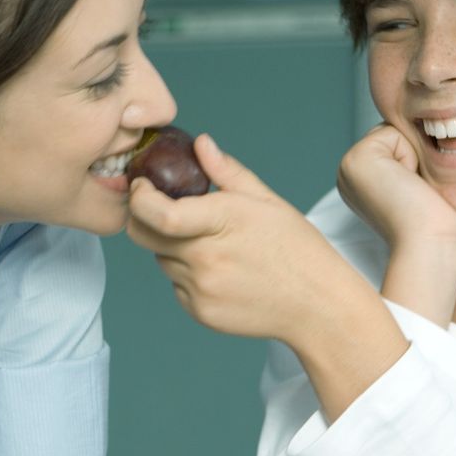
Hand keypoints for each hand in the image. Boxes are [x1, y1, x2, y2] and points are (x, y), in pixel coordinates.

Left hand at [127, 134, 364, 346]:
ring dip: (172, 248)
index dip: (139, 198)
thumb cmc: (297, 249)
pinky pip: (176, 285)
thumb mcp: (267, 200)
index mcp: (223, 222)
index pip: (158, 213)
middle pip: (145, 236)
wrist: (317, 305)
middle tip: (164, 210)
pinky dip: (187, 275)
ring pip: (161, 260)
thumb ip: (227, 171)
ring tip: (212, 245)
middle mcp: (206, 258)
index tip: (142, 186)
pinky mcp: (200, 311)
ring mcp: (201, 288)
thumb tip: (200, 143)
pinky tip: (220, 271)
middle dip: (145, 218)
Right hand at [337, 122, 455, 255]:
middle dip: (415, 154)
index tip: (418, 194)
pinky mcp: (356, 159)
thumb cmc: (437, 226)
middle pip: (396, 133)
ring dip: (414, 155)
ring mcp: (348, 165)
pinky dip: (410, 155)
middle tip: (416, 192)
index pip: (398, 143)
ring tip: (413, 189)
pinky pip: (395, 132)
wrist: (430, 245)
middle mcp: (349, 174)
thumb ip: (416, 164)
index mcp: (362, 182)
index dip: (418, 160)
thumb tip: (432, 138)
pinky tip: (408, 184)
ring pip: (395, 130)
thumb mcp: (423, 189)